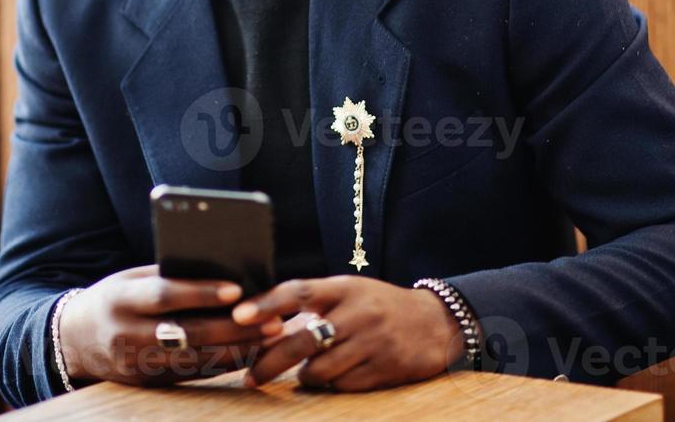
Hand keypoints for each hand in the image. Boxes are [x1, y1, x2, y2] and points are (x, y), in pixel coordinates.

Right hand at [58, 265, 284, 386]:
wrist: (75, 340)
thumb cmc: (114, 298)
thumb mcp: (130, 279)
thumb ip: (167, 274)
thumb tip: (219, 266)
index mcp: (119, 300)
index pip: (164, 296)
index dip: (200, 292)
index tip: (237, 288)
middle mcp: (126, 335)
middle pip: (186, 333)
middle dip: (233, 327)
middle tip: (271, 319)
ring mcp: (136, 365)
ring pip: (194, 360)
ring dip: (237, 349)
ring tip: (270, 337)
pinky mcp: (147, 383)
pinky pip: (191, 375)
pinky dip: (223, 364)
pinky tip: (250, 353)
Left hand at [231, 276, 464, 390]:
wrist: (436, 322)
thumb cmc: (379, 307)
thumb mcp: (349, 294)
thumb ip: (311, 307)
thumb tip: (261, 326)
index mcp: (345, 288)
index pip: (299, 291)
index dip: (266, 304)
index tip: (238, 315)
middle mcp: (359, 312)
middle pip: (303, 340)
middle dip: (270, 362)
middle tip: (250, 377)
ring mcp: (373, 341)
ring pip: (321, 369)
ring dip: (305, 376)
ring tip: (304, 373)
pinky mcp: (386, 368)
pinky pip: (344, 385)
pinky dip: (332, 385)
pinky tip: (334, 377)